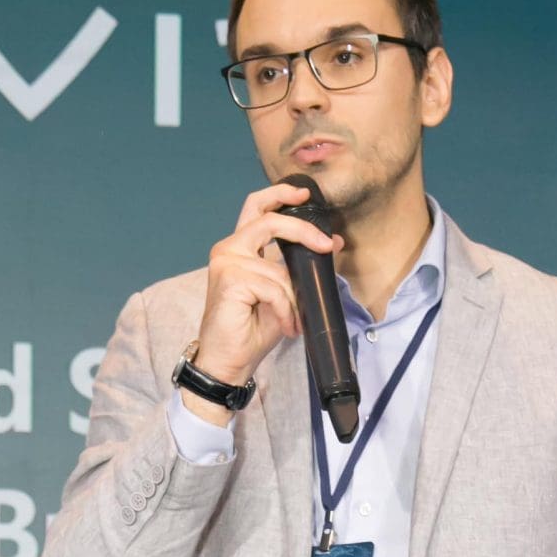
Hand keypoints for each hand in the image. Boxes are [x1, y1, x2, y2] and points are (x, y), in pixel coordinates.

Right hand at [184, 181, 343, 402]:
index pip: (257, 208)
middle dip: (302, 229)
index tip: (306, 195)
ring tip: (292, 321)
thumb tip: (330, 243)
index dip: (281, 196)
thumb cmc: (251, 330)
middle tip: (325, 245)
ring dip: (293, 299)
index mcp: (240, 248)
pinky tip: (284, 325)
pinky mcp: (230, 280)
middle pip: (269, 221)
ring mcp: (226, 263)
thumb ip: (296, 265)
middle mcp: (229, 249)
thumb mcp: (283, 292)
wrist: (229, 361)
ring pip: (279, 270)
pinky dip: (285, 310)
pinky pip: (275, 288)